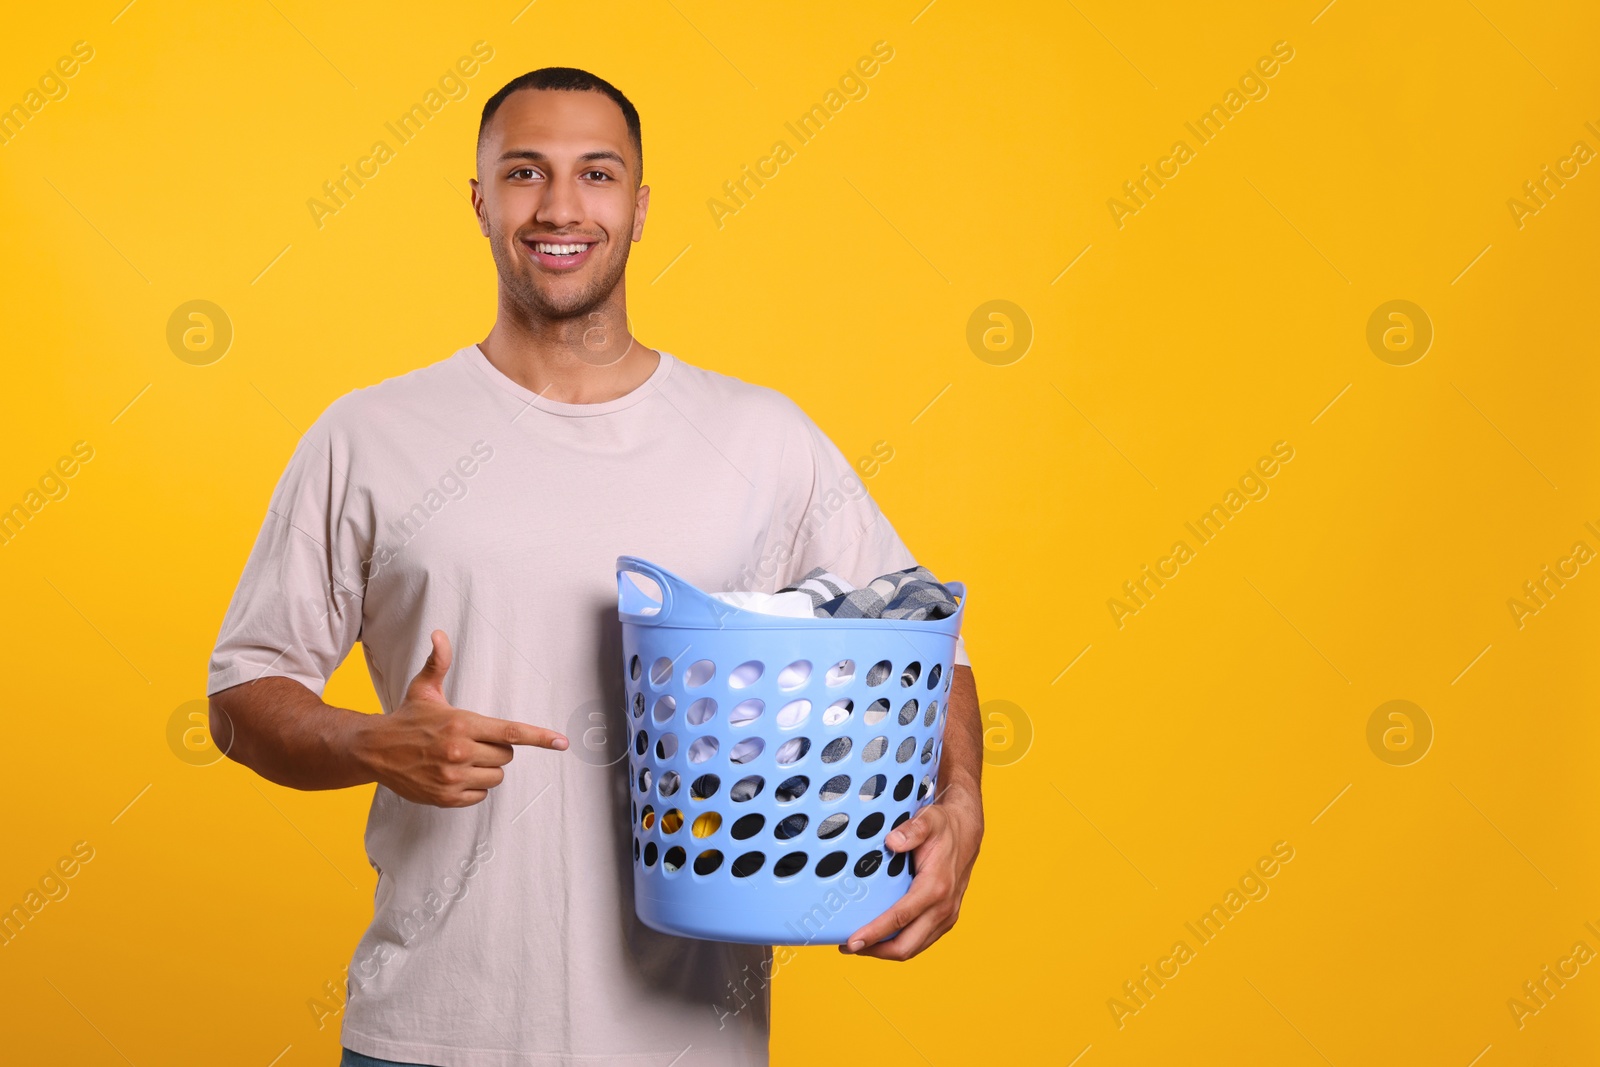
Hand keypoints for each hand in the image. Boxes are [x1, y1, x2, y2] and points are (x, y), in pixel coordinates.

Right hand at [357, 629, 567, 806]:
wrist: (373, 750)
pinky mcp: (446, 797)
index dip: (540, 737)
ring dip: (487, 769)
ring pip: (496, 777)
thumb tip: (439, 633)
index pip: (511, 731)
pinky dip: (473, 787)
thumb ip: (438, 662)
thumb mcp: (424, 688)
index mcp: (461, 723)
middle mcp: (460, 752)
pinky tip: (455, 774)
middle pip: (507, 756)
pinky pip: (480, 795)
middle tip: (474, 741)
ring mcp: (453, 777)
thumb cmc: (407, 719)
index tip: (562, 742)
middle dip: (497, 748)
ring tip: (463, 758)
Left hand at [840, 780, 983, 959]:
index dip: (874, 933)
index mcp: (935, 887)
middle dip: (875, 951)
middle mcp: (943, 908)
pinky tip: (881, 937)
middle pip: (906, 945)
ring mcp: (946, 917)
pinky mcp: (944, 920)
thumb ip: (912, 830)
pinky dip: (899, 943)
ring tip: (860, 945)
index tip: (852, 941)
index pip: (900, 918)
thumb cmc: (944, 828)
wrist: (966, 833)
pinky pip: (920, 941)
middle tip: (848, 946)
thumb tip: (892, 841)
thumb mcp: (929, 820)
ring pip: (913, 948)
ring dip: (885, 951)